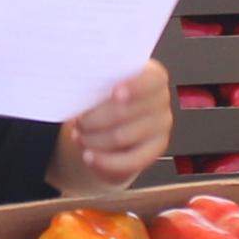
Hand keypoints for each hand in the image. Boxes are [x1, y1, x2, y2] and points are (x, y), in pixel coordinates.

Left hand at [56, 62, 174, 189]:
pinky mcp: (154, 151)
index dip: (133, 87)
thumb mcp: (104, 84)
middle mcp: (161, 101)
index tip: (114, 93)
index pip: (152, 80)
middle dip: (94, 118)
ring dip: (93, 138)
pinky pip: (129, 162)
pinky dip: (104, 161)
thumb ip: (99, 84)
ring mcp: (160, 128)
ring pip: (121, 137)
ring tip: (79, 135)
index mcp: (153, 77)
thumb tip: (80, 92)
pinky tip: (88, 156)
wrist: (113, 123)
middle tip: (77, 120)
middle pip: (126, 111)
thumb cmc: (107, 97)